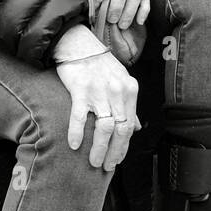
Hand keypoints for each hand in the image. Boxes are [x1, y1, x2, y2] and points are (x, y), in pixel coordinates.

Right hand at [54, 44, 139, 170]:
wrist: (79, 44)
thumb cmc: (99, 64)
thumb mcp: (121, 80)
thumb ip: (128, 104)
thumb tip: (136, 128)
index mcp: (129, 89)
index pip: (130, 124)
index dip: (124, 145)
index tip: (118, 158)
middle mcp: (117, 91)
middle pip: (120, 129)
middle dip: (114, 152)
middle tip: (107, 166)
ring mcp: (99, 90)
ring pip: (104, 127)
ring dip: (99, 148)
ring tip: (94, 161)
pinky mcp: (81, 88)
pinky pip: (80, 116)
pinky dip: (78, 133)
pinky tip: (74, 145)